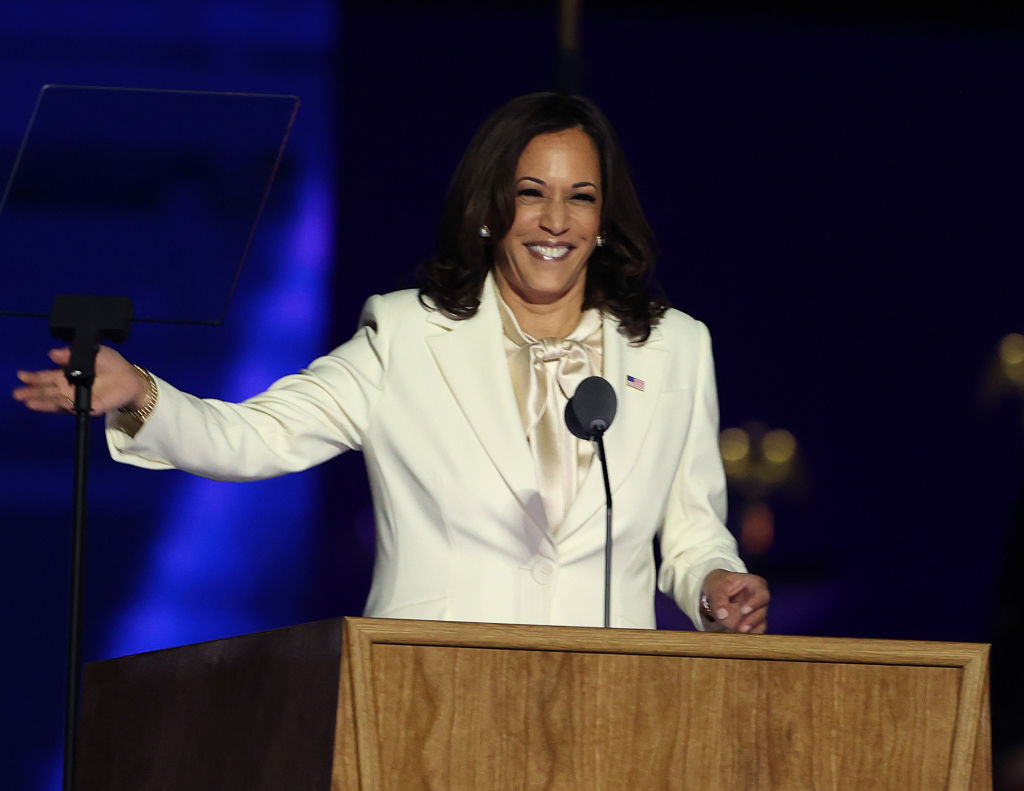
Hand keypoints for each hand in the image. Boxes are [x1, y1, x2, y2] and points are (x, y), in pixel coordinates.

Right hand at [13, 346, 146, 415]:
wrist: (131, 378)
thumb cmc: (112, 365)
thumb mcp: (93, 352)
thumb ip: (73, 354)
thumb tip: (53, 353)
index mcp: (68, 374)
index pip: (47, 377)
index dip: (34, 377)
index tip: (22, 376)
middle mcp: (70, 388)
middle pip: (47, 391)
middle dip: (32, 392)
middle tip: (18, 393)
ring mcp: (78, 398)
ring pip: (56, 401)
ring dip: (42, 401)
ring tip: (28, 401)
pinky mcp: (89, 406)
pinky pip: (74, 408)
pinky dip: (64, 407)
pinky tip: (55, 404)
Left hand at [702, 569, 769, 633]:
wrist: (716, 592)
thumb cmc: (719, 584)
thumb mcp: (716, 586)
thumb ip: (719, 600)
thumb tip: (722, 615)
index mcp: (755, 585)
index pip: (762, 595)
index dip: (755, 603)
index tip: (743, 611)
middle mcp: (760, 600)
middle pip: (762, 612)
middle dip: (751, 622)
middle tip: (740, 629)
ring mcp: (758, 613)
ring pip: (760, 625)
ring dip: (749, 631)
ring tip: (737, 636)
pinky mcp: (753, 625)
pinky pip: (753, 633)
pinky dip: (746, 637)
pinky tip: (737, 640)